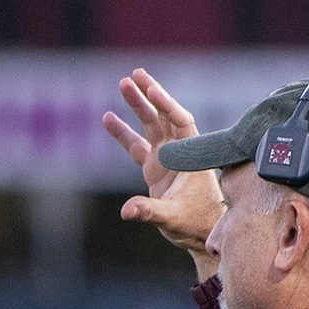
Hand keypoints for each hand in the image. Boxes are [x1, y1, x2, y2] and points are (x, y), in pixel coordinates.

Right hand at [102, 67, 223, 278]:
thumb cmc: (195, 223)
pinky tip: (108, 117)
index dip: (167, 105)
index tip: (152, 90)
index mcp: (189, 156)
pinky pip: (136, 145)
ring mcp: (166, 158)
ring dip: (138, 106)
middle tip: (134, 75)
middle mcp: (178, 152)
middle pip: (163, 116)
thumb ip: (149, 211)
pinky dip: (123, 133)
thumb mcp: (171, 217)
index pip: (179, 122)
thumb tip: (127, 210)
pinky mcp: (154, 168)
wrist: (200, 233)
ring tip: (123, 84)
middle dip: (149, 95)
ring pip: (150, 125)